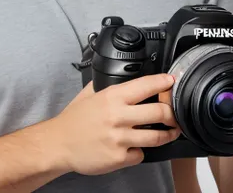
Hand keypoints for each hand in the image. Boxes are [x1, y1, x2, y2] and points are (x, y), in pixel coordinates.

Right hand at [51, 74, 180, 175]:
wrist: (58, 144)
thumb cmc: (74, 120)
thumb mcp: (89, 93)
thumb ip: (108, 84)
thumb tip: (124, 74)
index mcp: (112, 97)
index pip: (146, 85)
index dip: (163, 82)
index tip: (171, 81)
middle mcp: (118, 116)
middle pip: (159, 112)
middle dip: (172, 113)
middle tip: (174, 113)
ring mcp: (119, 138)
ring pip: (157, 137)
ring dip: (168, 134)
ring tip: (171, 132)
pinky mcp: (118, 157)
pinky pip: (140, 154)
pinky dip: (141, 152)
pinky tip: (136, 147)